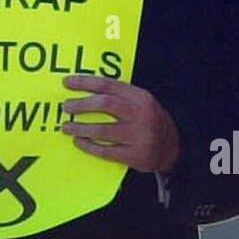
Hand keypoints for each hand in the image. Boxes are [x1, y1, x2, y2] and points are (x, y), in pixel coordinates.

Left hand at [60, 77, 180, 173]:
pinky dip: (89, 146)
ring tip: (67, 127)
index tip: (67, 83)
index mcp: (140, 97)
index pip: (108, 84)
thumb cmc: (150, 121)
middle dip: (81, 105)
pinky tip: (79, 142)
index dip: (85, 83)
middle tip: (67, 107)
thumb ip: (120, 96)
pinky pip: (105, 151)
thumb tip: (85, 91)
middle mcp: (140, 114)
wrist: (172, 148)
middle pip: (104, 105)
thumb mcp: (142, 103)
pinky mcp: (134, 155)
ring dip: (80, 128)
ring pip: (102, 130)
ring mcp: (138, 136)